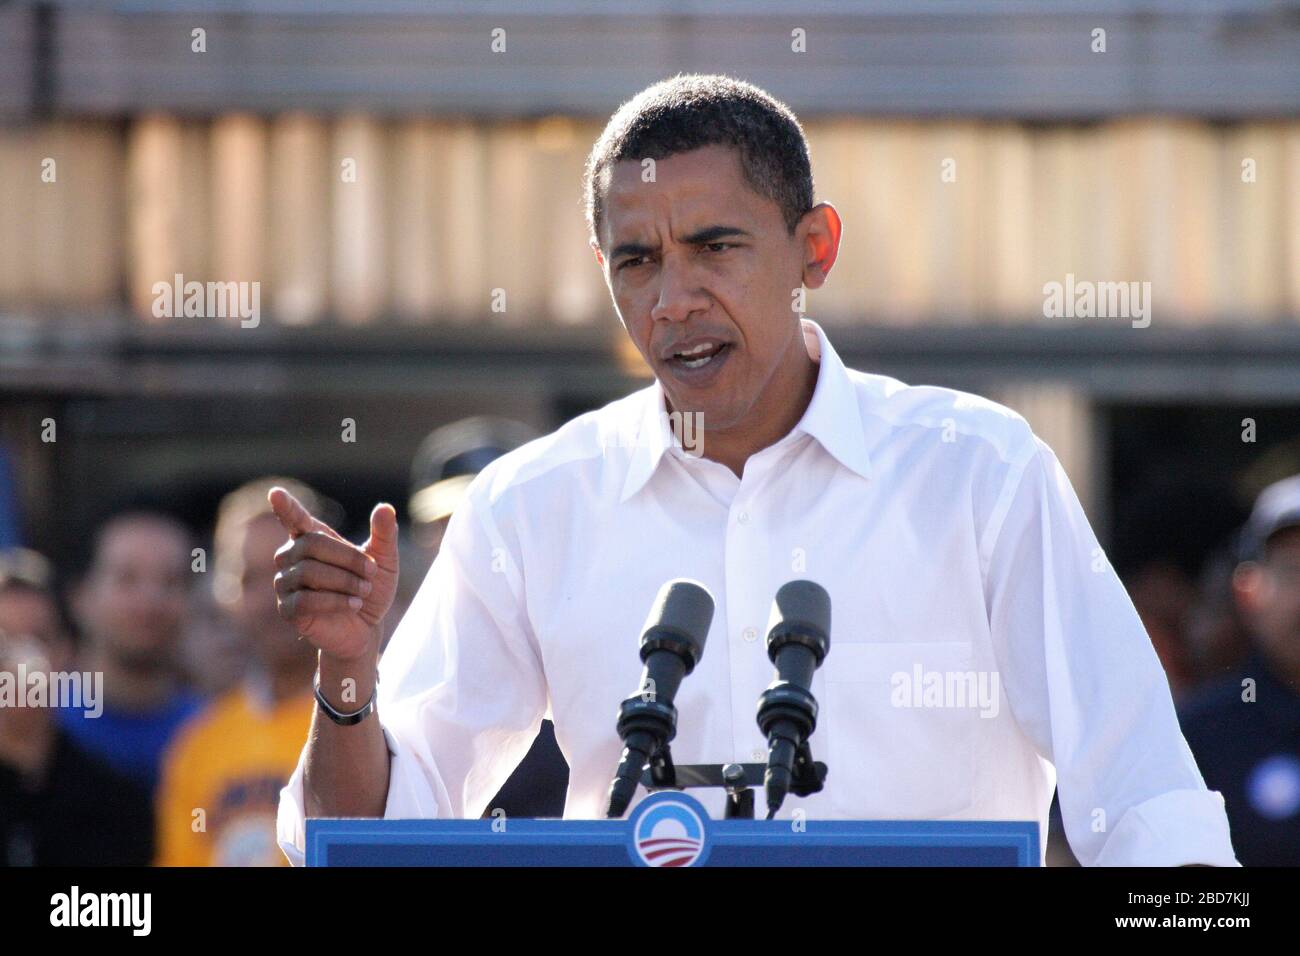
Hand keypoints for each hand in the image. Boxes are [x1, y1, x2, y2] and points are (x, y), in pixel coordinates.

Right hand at [269, 487, 399, 664]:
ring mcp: (286, 583)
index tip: (276, 493)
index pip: (294, 518)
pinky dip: (335, 602)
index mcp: (312, 538)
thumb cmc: (371, 589)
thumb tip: (385, 508)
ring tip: (363, 592)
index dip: (285, 507)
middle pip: (311, 544)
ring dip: (345, 582)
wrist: (367, 628)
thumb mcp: (385, 561)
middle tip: (371, 572)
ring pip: (309, 572)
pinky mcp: (288, 609)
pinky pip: (305, 600)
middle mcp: (292, 557)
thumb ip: (384, 535)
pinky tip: (352, 605)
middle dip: (348, 558)